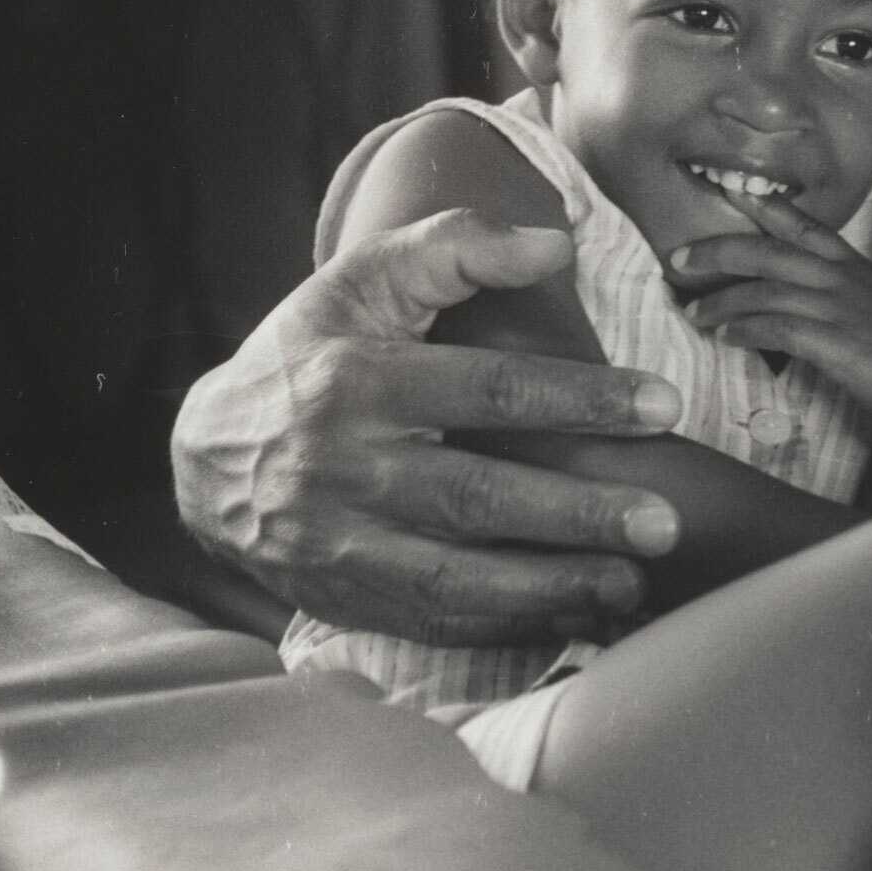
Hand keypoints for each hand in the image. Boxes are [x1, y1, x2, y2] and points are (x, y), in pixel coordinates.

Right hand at [171, 208, 686, 644]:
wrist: (206, 455)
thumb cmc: (312, 350)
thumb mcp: (364, 278)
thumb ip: (459, 245)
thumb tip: (557, 243)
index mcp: (357, 381)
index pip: (488, 390)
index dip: (581, 398)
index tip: (663, 404)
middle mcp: (343, 470)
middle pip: (478, 498)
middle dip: (579, 512)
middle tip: (665, 521)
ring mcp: (338, 547)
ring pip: (457, 579)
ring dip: (552, 586)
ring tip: (632, 583)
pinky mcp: (343, 600)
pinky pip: (433, 623)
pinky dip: (506, 627)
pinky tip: (573, 617)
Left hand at [671, 189, 871, 494]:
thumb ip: (851, 299)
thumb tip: (813, 301)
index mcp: (858, 267)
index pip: (806, 225)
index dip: (765, 207)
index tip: (731, 191)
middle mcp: (846, 278)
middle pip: (769, 250)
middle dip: (718, 249)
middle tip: (678, 258)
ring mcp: (841, 308)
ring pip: (764, 289)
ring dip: (722, 300)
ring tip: (694, 312)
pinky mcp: (837, 343)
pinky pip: (776, 327)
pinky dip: (744, 328)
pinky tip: (724, 337)